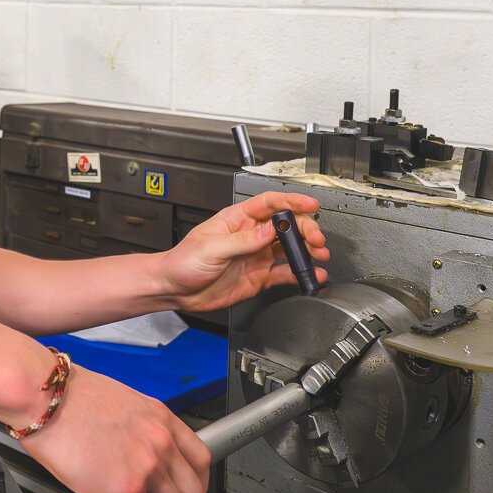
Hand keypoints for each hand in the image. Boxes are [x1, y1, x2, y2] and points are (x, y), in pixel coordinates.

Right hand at [17, 367, 209, 492]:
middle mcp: (161, 443)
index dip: (189, 485)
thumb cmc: (68, 396)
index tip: (175, 491)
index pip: (201, 462)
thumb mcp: (122, 403)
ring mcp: (147, 469)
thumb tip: (138, 456)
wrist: (44, 396)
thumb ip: (141, 430)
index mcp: (162, 419)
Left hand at [156, 192, 329, 312]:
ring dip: (306, 251)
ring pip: (288, 249)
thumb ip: (243, 240)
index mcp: (237, 220)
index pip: (269, 204)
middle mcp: (249, 236)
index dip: (291, 202)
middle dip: (305, 230)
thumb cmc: (182, 262)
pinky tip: (310, 275)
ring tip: (319, 256)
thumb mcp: (212, 247)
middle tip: (317, 239)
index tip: (310, 205)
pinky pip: (283, 272)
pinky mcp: (257, 276)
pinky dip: (299, 273)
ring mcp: (255, 256)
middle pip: (285, 226)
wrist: (174, 289)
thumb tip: (269, 229)